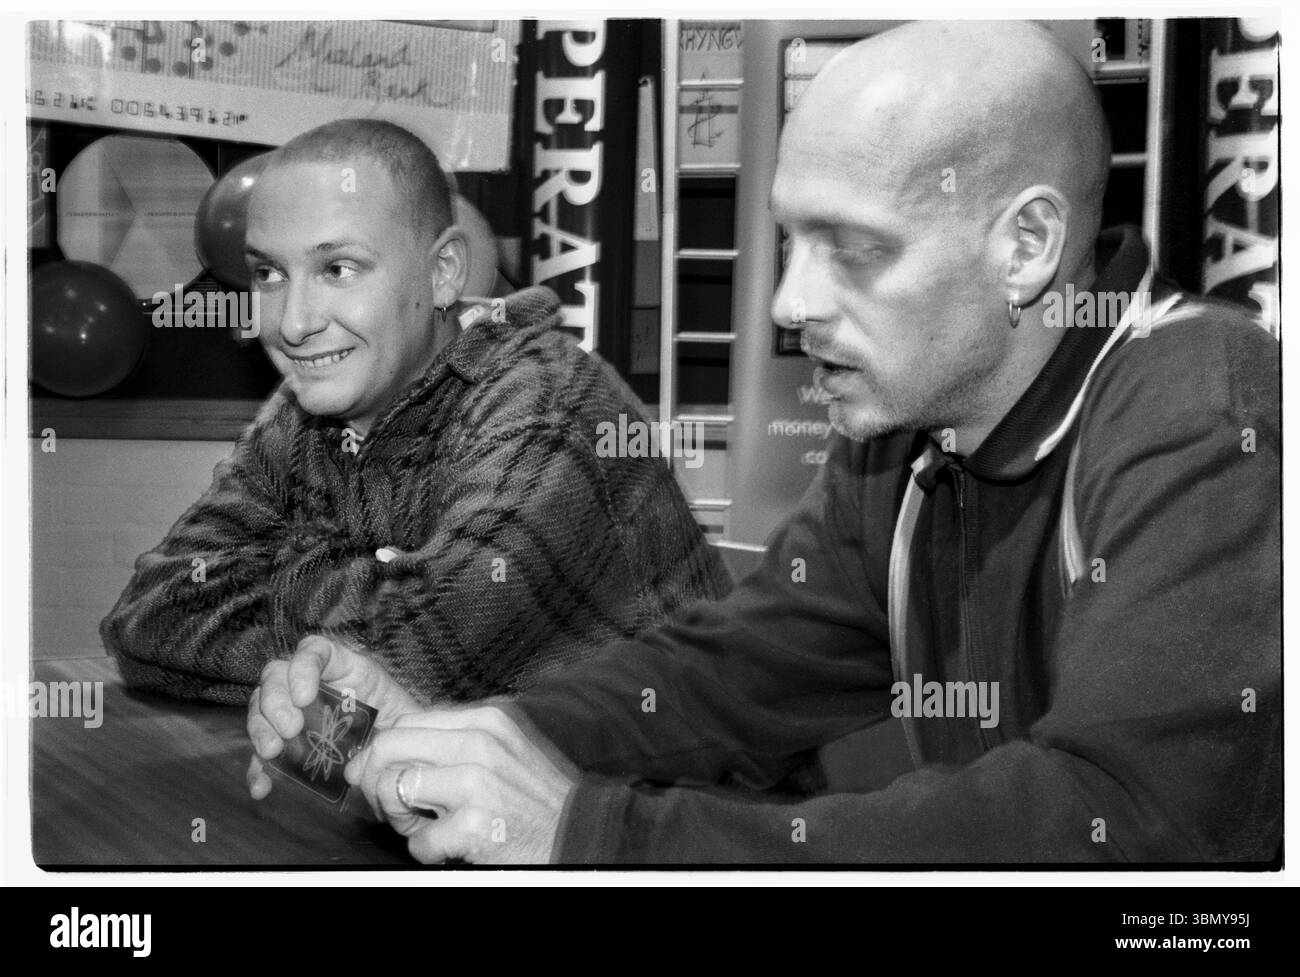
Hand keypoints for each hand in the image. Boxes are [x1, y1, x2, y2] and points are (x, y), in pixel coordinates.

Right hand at [246, 633, 420, 799]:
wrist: (405, 762)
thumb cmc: (407, 733)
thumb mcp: (405, 719)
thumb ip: (389, 727)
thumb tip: (359, 757)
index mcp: (347, 670)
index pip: (315, 650)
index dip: (303, 667)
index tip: (305, 697)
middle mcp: (316, 686)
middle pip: (277, 676)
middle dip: (276, 702)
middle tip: (291, 730)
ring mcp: (297, 714)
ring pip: (261, 708)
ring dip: (260, 729)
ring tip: (271, 753)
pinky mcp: (288, 747)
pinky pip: (263, 753)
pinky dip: (257, 769)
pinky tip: (261, 787)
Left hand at [344, 705, 574, 863]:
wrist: (579, 832)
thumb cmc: (534, 794)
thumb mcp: (502, 747)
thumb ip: (453, 740)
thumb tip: (382, 749)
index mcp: (486, 718)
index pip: (405, 720)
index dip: (382, 750)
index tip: (379, 773)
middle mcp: (480, 743)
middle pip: (389, 747)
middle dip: (375, 780)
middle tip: (387, 803)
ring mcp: (476, 784)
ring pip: (394, 790)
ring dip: (399, 817)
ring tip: (423, 826)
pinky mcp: (474, 826)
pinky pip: (418, 841)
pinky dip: (427, 851)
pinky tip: (450, 848)